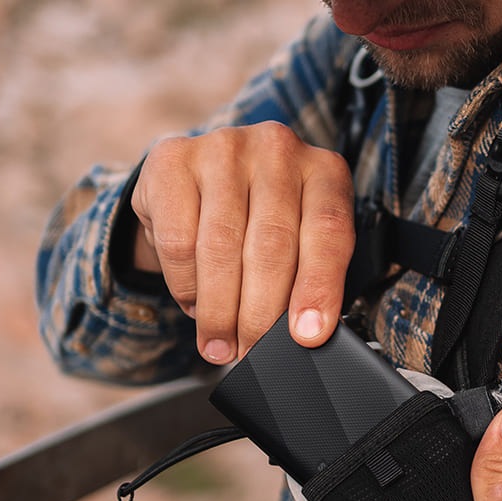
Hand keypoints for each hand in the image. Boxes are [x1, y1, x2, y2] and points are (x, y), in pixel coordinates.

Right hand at [130, 122, 353, 362]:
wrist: (203, 180)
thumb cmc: (265, 221)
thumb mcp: (302, 240)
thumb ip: (311, 276)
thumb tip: (304, 336)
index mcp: (324, 170)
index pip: (329, 233)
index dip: (319, 288)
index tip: (307, 335)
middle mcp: (277, 148)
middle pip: (272, 245)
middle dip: (261, 314)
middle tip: (253, 352)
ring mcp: (223, 148)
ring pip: (221, 248)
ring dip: (220, 310)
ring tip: (221, 346)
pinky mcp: (172, 159)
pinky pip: (178, 241)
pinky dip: (186, 285)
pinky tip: (194, 305)